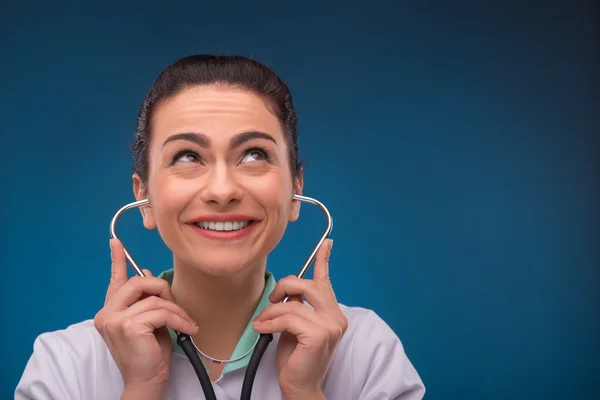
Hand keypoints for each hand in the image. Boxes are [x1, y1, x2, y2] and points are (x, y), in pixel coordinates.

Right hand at [93, 239, 197, 398]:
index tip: (116, 242)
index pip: (114, 281)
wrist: (146, 381)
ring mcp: (114, 319)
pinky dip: (178, 319)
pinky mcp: (128, 326)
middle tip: (176, 308)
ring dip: (176, 310)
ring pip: (155, 298)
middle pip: (140, 282)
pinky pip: (161, 311)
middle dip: (163, 290)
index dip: (117, 260)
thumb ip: (146, 301)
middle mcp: (107, 313)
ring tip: (185, 324)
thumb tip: (149, 274)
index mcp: (110, 311)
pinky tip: (185, 329)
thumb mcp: (149, 322)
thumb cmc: (149, 355)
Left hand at [252, 239, 346, 398]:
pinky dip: (271, 322)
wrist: (300, 386)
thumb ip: (297, 306)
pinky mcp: (319, 334)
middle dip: (284, 286)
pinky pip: (288, 317)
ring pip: (292, 303)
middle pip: (307, 285)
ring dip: (271, 312)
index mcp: (332, 313)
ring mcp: (330, 326)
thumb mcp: (296, 326)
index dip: (324, 260)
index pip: (326, 281)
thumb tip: (288, 290)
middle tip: (272, 300)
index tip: (327, 243)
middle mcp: (336, 317)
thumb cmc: (296, 358)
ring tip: (262, 323)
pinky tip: (263, 329)